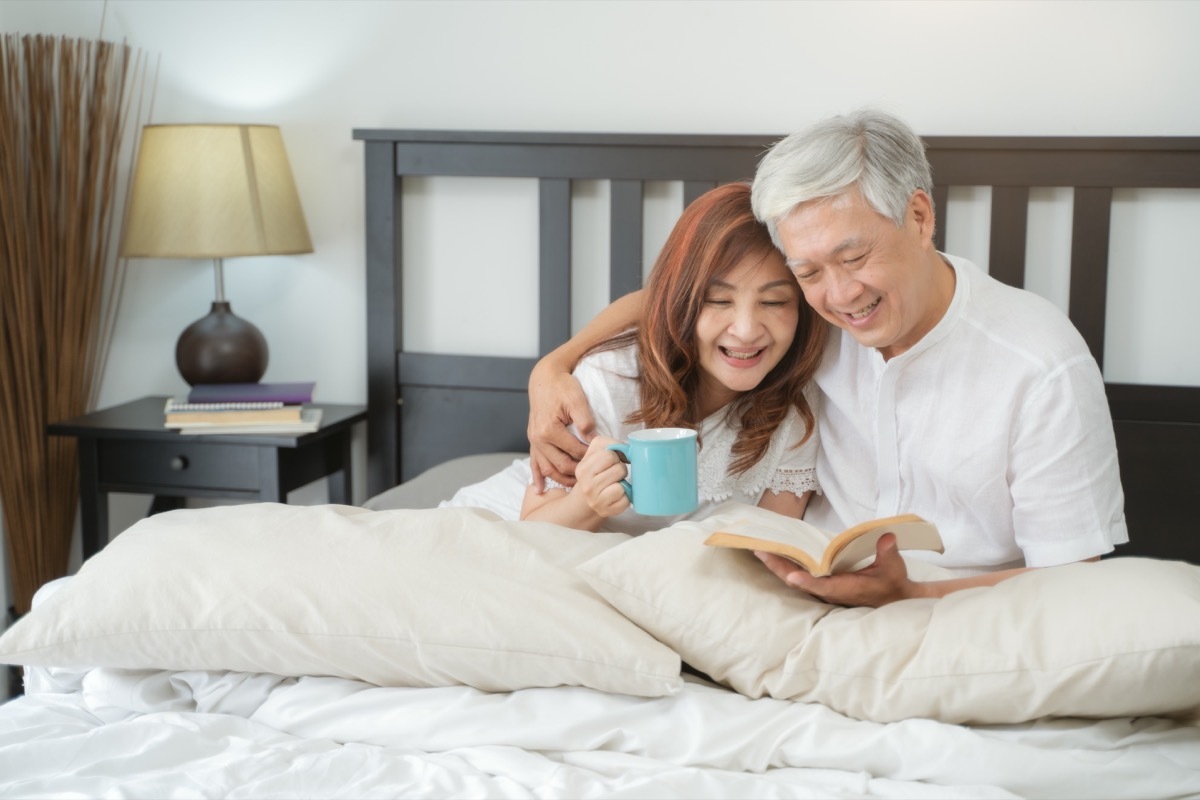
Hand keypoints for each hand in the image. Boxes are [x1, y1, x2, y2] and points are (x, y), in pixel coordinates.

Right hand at [528, 358, 594, 488]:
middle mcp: (538, 438)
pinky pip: (534, 463)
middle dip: (579, 472)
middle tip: (596, 476)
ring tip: (578, 486)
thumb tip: (594, 440)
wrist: (544, 379)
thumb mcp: (577, 399)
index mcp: (549, 430)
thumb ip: (585, 421)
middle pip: (561, 465)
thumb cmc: (562, 387)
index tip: (604, 461)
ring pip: (548, 468)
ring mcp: (533, 441)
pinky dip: (537, 477)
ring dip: (562, 479)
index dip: (590, 458)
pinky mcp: (533, 441)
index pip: (575, 452)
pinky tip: (540, 489)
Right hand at [573, 437, 630, 517]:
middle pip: (619, 469)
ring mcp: (595, 501)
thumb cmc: (596, 472)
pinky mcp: (606, 511)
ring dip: (622, 484)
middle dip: (620, 470)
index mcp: (583, 468)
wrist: (587, 499)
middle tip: (613, 475)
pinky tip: (617, 496)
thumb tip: (628, 450)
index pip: (609, 455)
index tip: (610, 463)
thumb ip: (610, 444)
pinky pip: (625, 501)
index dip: (614, 457)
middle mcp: (586, 486)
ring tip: (615, 484)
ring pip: (621, 486)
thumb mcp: (596, 453)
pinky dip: (625, 497)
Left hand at [755, 533, 917, 606]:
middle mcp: (832, 591)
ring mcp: (825, 589)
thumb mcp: (895, 567)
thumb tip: (887, 537)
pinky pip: (799, 575)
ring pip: (796, 579)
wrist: (893, 598)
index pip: (825, 585)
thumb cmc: (892, 582)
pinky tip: (773, 556)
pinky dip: (785, 566)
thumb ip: (888, 552)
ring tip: (760, 551)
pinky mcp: (822, 584)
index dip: (808, 581)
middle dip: (780, 568)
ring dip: (778, 566)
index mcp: (848, 588)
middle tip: (761, 552)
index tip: (793, 576)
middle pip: (800, 581)